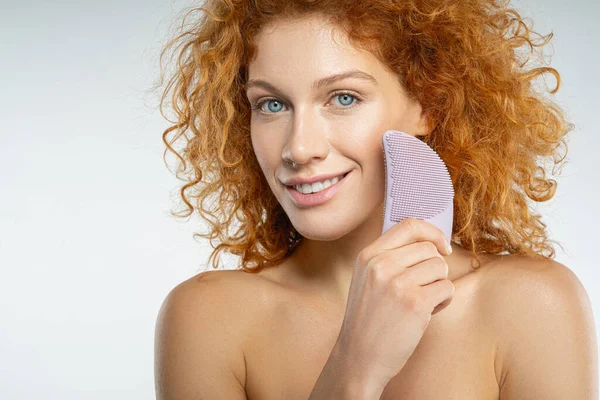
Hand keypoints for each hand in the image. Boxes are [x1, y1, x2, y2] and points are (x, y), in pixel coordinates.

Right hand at [335, 217, 453, 390]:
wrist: (359, 357)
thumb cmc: (368, 320)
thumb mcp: (367, 279)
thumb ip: (389, 257)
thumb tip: (428, 241)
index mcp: (368, 256)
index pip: (409, 225)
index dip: (432, 232)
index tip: (441, 246)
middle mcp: (381, 265)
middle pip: (429, 248)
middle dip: (434, 268)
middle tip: (422, 289)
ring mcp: (398, 283)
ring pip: (440, 267)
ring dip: (439, 285)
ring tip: (422, 302)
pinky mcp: (415, 303)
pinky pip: (447, 288)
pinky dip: (443, 301)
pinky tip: (427, 313)